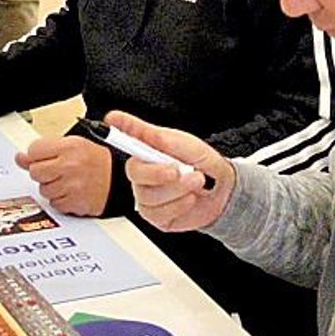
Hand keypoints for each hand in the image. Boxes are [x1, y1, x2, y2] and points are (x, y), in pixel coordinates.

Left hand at [15, 136, 111, 215]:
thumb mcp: (72, 145)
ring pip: (43, 190)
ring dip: (51, 187)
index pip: (34, 150)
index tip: (43, 157)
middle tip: (55, 170)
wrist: (117, 179)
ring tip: (66, 181)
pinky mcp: (75, 203)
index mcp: (69, 147)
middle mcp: (70, 166)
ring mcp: (72, 186)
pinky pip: (54, 204)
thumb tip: (20, 158)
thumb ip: (44, 150)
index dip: (36, 155)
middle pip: (35, 172)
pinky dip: (60, 200)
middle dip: (42, 172)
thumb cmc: (96, 161)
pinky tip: (70, 192)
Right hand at [109, 111, 234, 231]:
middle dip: (158, 173)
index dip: (116, 135)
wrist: (224, 190)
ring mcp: (148, 197)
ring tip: (195, 181)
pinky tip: (189, 198)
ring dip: (177, 189)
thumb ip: (150, 134)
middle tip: (178, 169)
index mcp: (146, 154)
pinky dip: (179, 204)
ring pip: (148, 196)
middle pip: (135, 175)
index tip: (110, 124)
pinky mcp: (157, 217)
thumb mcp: (180, 142)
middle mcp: (144, 176)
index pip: (124, 143)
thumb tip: (118, 118)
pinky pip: (159, 213)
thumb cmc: (202, 163)